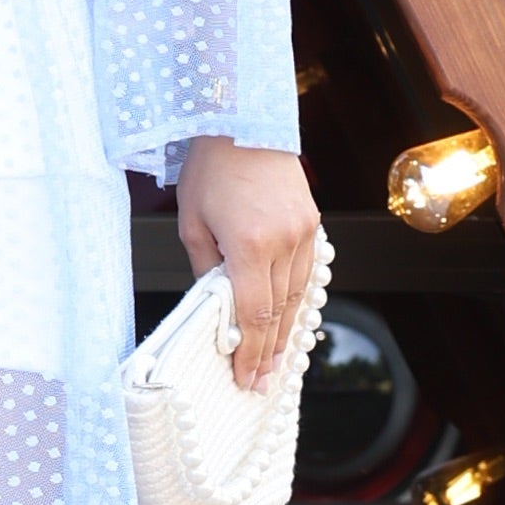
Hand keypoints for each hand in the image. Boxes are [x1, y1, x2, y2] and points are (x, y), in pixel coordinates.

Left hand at [177, 137, 322, 391]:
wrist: (244, 120)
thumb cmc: (210, 169)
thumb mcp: (192, 222)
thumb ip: (206, 269)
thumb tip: (215, 307)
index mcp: (250, 245)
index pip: (252, 314)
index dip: (248, 351)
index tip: (243, 377)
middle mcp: (284, 242)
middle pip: (278, 312)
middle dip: (268, 352)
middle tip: (259, 383)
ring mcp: (304, 232)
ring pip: (297, 295)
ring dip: (286, 332)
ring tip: (275, 362)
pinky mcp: (312, 223)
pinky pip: (306, 273)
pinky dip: (296, 300)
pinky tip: (289, 320)